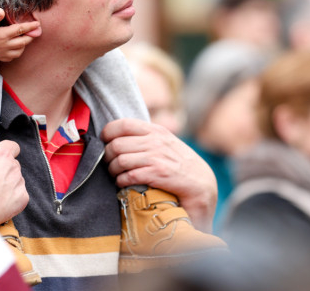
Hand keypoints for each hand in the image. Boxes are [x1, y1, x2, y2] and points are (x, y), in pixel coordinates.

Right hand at [0, 8, 40, 61]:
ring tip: (25, 37)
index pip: (20, 30)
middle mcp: (4, 45)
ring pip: (20, 51)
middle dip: (30, 36)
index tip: (38, 24)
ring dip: (24, 44)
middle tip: (34, 30)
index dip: (30, 27)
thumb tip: (2, 11)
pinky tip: (16, 46)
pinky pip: (12, 57)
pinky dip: (17, 52)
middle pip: (24, 42)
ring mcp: (2, 53)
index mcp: (1, 35)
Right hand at [0, 141, 28, 225]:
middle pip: (12, 165)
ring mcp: (19, 184)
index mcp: (1, 154)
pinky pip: (19, 197)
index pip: (12, 146)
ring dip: (6, 186)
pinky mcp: (22, 200)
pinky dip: (11, 201)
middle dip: (2, 171)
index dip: (6, 151)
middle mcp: (14, 167)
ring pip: (15, 181)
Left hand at [101, 118, 217, 230]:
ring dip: (113, 171)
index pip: (123, 124)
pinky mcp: (158, 174)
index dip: (108, 133)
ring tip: (116, 175)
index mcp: (157, 131)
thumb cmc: (182, 166)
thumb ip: (148, 138)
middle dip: (108, 156)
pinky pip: (129, 175)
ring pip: (120, 160)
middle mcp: (156, 141)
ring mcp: (157, 157)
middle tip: (110, 165)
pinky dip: (121, 181)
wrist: (204, 185)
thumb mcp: (166, 145)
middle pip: (117, 144)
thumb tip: (120, 137)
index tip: (105, 142)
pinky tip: (124, 184)